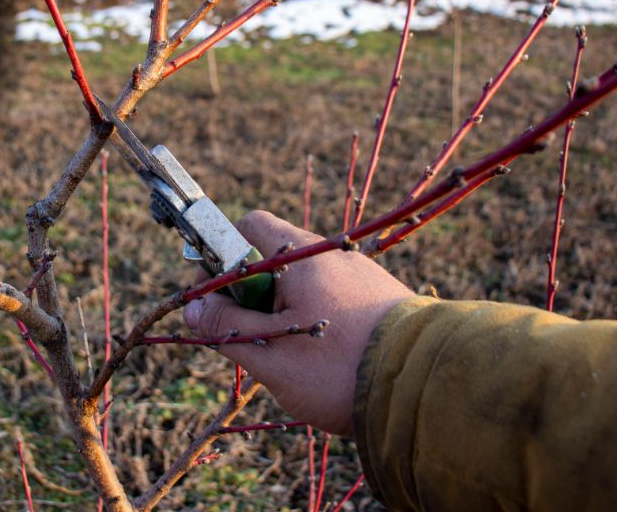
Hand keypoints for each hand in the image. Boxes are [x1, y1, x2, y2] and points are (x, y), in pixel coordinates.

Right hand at [183, 210, 413, 435]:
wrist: (425, 388)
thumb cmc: (337, 369)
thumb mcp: (269, 352)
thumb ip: (225, 326)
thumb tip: (191, 308)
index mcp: (299, 256)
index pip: (245, 226)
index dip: (219, 257)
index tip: (213, 298)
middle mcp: (330, 254)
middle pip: (271, 257)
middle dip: (251, 295)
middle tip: (251, 335)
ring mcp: (358, 274)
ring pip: (301, 283)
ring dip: (283, 312)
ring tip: (291, 356)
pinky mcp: (379, 296)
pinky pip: (331, 298)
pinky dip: (315, 320)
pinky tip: (324, 359)